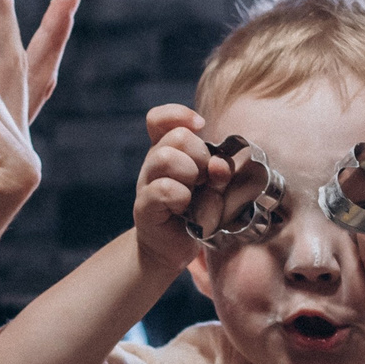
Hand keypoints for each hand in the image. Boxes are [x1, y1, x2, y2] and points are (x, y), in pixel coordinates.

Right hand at [131, 104, 229, 271]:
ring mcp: (145, 184)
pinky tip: (185, 209)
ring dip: (190, 174)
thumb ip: (220, 171)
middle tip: (205, 179)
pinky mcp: (144, 207)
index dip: (179, 115)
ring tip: (194, 193)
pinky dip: (182, 197)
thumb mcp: (213, 186)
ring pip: (165, 157)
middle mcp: (153, 162)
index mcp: (167, 150)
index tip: (201, 127)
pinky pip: (163, 189)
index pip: (159, 119)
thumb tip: (219, 166)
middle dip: (201, 155)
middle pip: (176, 137)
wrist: (172, 247)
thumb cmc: (196, 211)